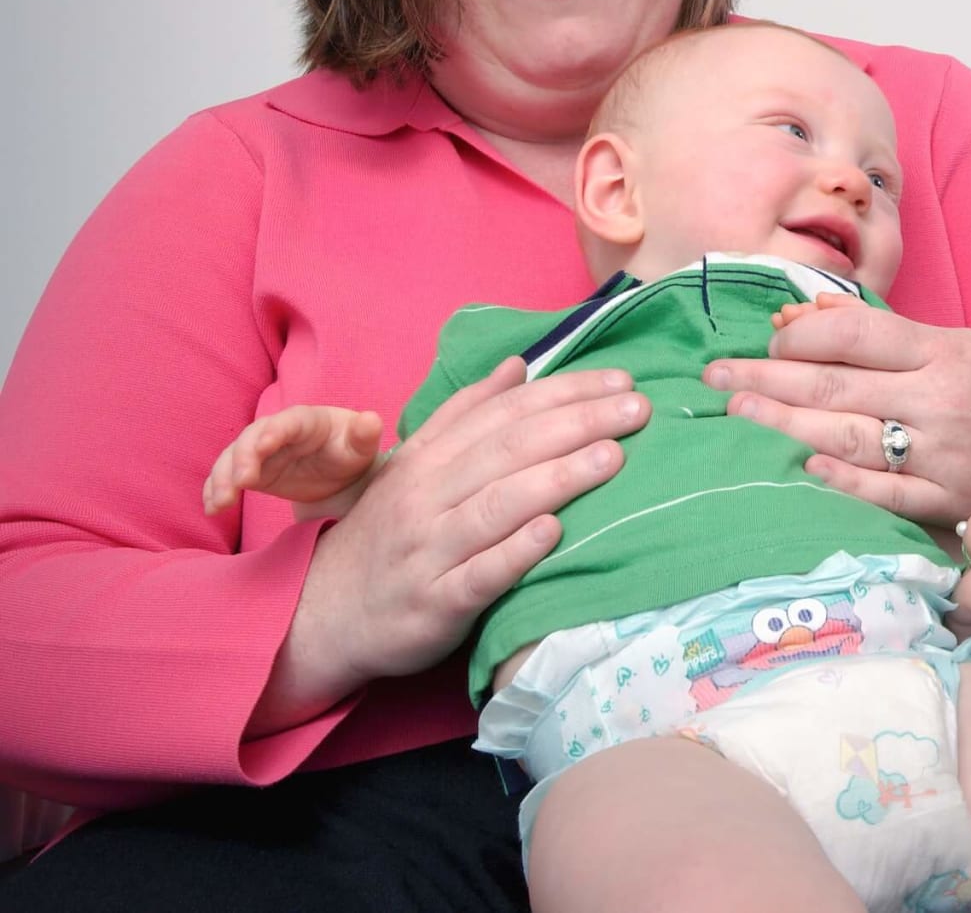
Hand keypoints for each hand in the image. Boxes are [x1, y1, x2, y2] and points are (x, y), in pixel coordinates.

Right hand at [202, 404, 382, 515]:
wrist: (339, 469)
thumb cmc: (350, 450)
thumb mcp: (361, 445)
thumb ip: (365, 434)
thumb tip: (372, 421)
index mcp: (306, 420)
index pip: (286, 423)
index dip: (273, 432)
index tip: (263, 447)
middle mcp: (276, 432)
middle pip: (251, 439)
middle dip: (241, 458)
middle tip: (240, 483)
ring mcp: (259, 452)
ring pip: (232, 458)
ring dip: (222, 478)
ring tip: (219, 504)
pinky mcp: (250, 472)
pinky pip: (226, 477)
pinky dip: (215, 490)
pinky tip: (212, 508)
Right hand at [279, 359, 646, 693]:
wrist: (325, 614)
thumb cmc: (389, 533)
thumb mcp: (415, 465)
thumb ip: (464, 413)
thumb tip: (518, 365)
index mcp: (428, 458)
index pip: (504, 412)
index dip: (563, 392)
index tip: (619, 381)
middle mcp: (427, 497)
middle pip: (508, 450)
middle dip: (577, 423)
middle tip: (636, 409)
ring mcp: (429, 551)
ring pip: (496, 506)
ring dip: (556, 479)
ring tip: (611, 457)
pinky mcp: (434, 604)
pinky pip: (478, 575)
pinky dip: (515, 552)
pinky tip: (554, 532)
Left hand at [705, 294, 970, 523]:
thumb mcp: (962, 342)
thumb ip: (888, 338)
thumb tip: (805, 319)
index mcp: (942, 351)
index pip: (852, 334)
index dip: (799, 337)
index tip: (767, 341)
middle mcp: (937, 400)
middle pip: (832, 387)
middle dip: (763, 380)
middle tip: (713, 378)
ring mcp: (941, 454)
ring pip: (845, 438)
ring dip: (782, 427)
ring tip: (737, 414)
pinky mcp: (948, 501)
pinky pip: (883, 493)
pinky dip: (840, 480)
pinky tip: (800, 467)